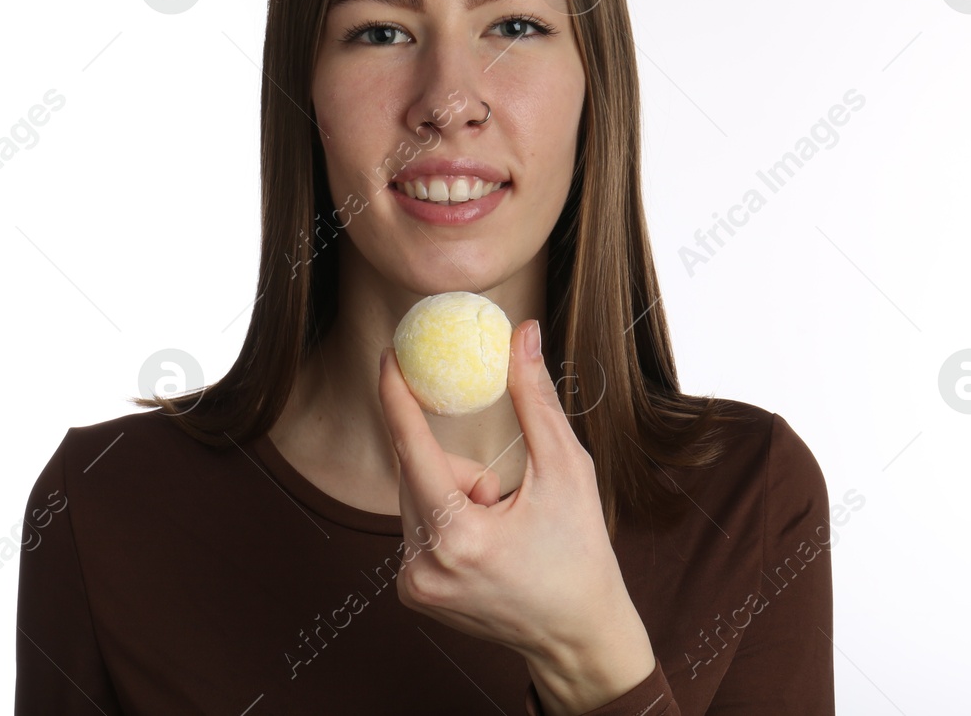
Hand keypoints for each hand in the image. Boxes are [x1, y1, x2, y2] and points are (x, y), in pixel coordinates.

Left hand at [377, 319, 657, 714]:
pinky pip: (415, 526)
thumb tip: (521, 334)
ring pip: (414, 497)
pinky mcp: (411, 593)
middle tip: (503, 493)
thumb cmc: (581, 552)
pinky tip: (484, 547)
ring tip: (501, 528)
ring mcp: (413, 585)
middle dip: (459, 467)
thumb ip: (536, 400)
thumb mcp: (567, 470)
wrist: (578, 635)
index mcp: (460, 537)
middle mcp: (424, 566)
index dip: (397, 397)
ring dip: (453, 494)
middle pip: (416, 472)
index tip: (389, 357)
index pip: (413, 450)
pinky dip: (445, 519)